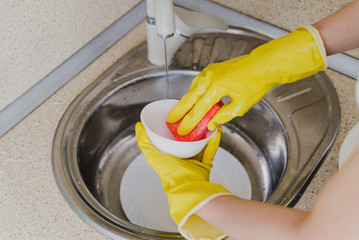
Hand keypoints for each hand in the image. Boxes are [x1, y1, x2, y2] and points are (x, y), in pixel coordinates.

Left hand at [135, 122, 231, 239]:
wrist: (186, 186)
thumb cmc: (168, 172)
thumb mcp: (152, 154)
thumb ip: (144, 141)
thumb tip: (138, 126)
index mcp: (169, 154)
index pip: (171, 137)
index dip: (174, 126)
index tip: (178, 113)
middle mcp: (181, 157)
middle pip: (187, 139)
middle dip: (192, 127)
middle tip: (195, 116)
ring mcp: (194, 161)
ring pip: (201, 143)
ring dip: (204, 133)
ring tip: (207, 122)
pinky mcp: (205, 164)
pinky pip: (210, 150)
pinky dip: (214, 141)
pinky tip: (216, 132)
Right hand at [167, 26, 326, 134]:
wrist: (263, 64)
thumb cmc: (256, 82)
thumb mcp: (241, 105)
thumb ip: (224, 115)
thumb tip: (212, 123)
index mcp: (217, 88)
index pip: (198, 110)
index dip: (189, 122)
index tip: (182, 131)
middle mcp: (210, 78)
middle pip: (189, 98)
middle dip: (178, 111)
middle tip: (170, 120)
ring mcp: (210, 72)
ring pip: (192, 89)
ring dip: (185, 101)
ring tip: (179, 112)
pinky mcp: (212, 69)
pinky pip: (198, 82)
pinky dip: (194, 91)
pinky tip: (193, 98)